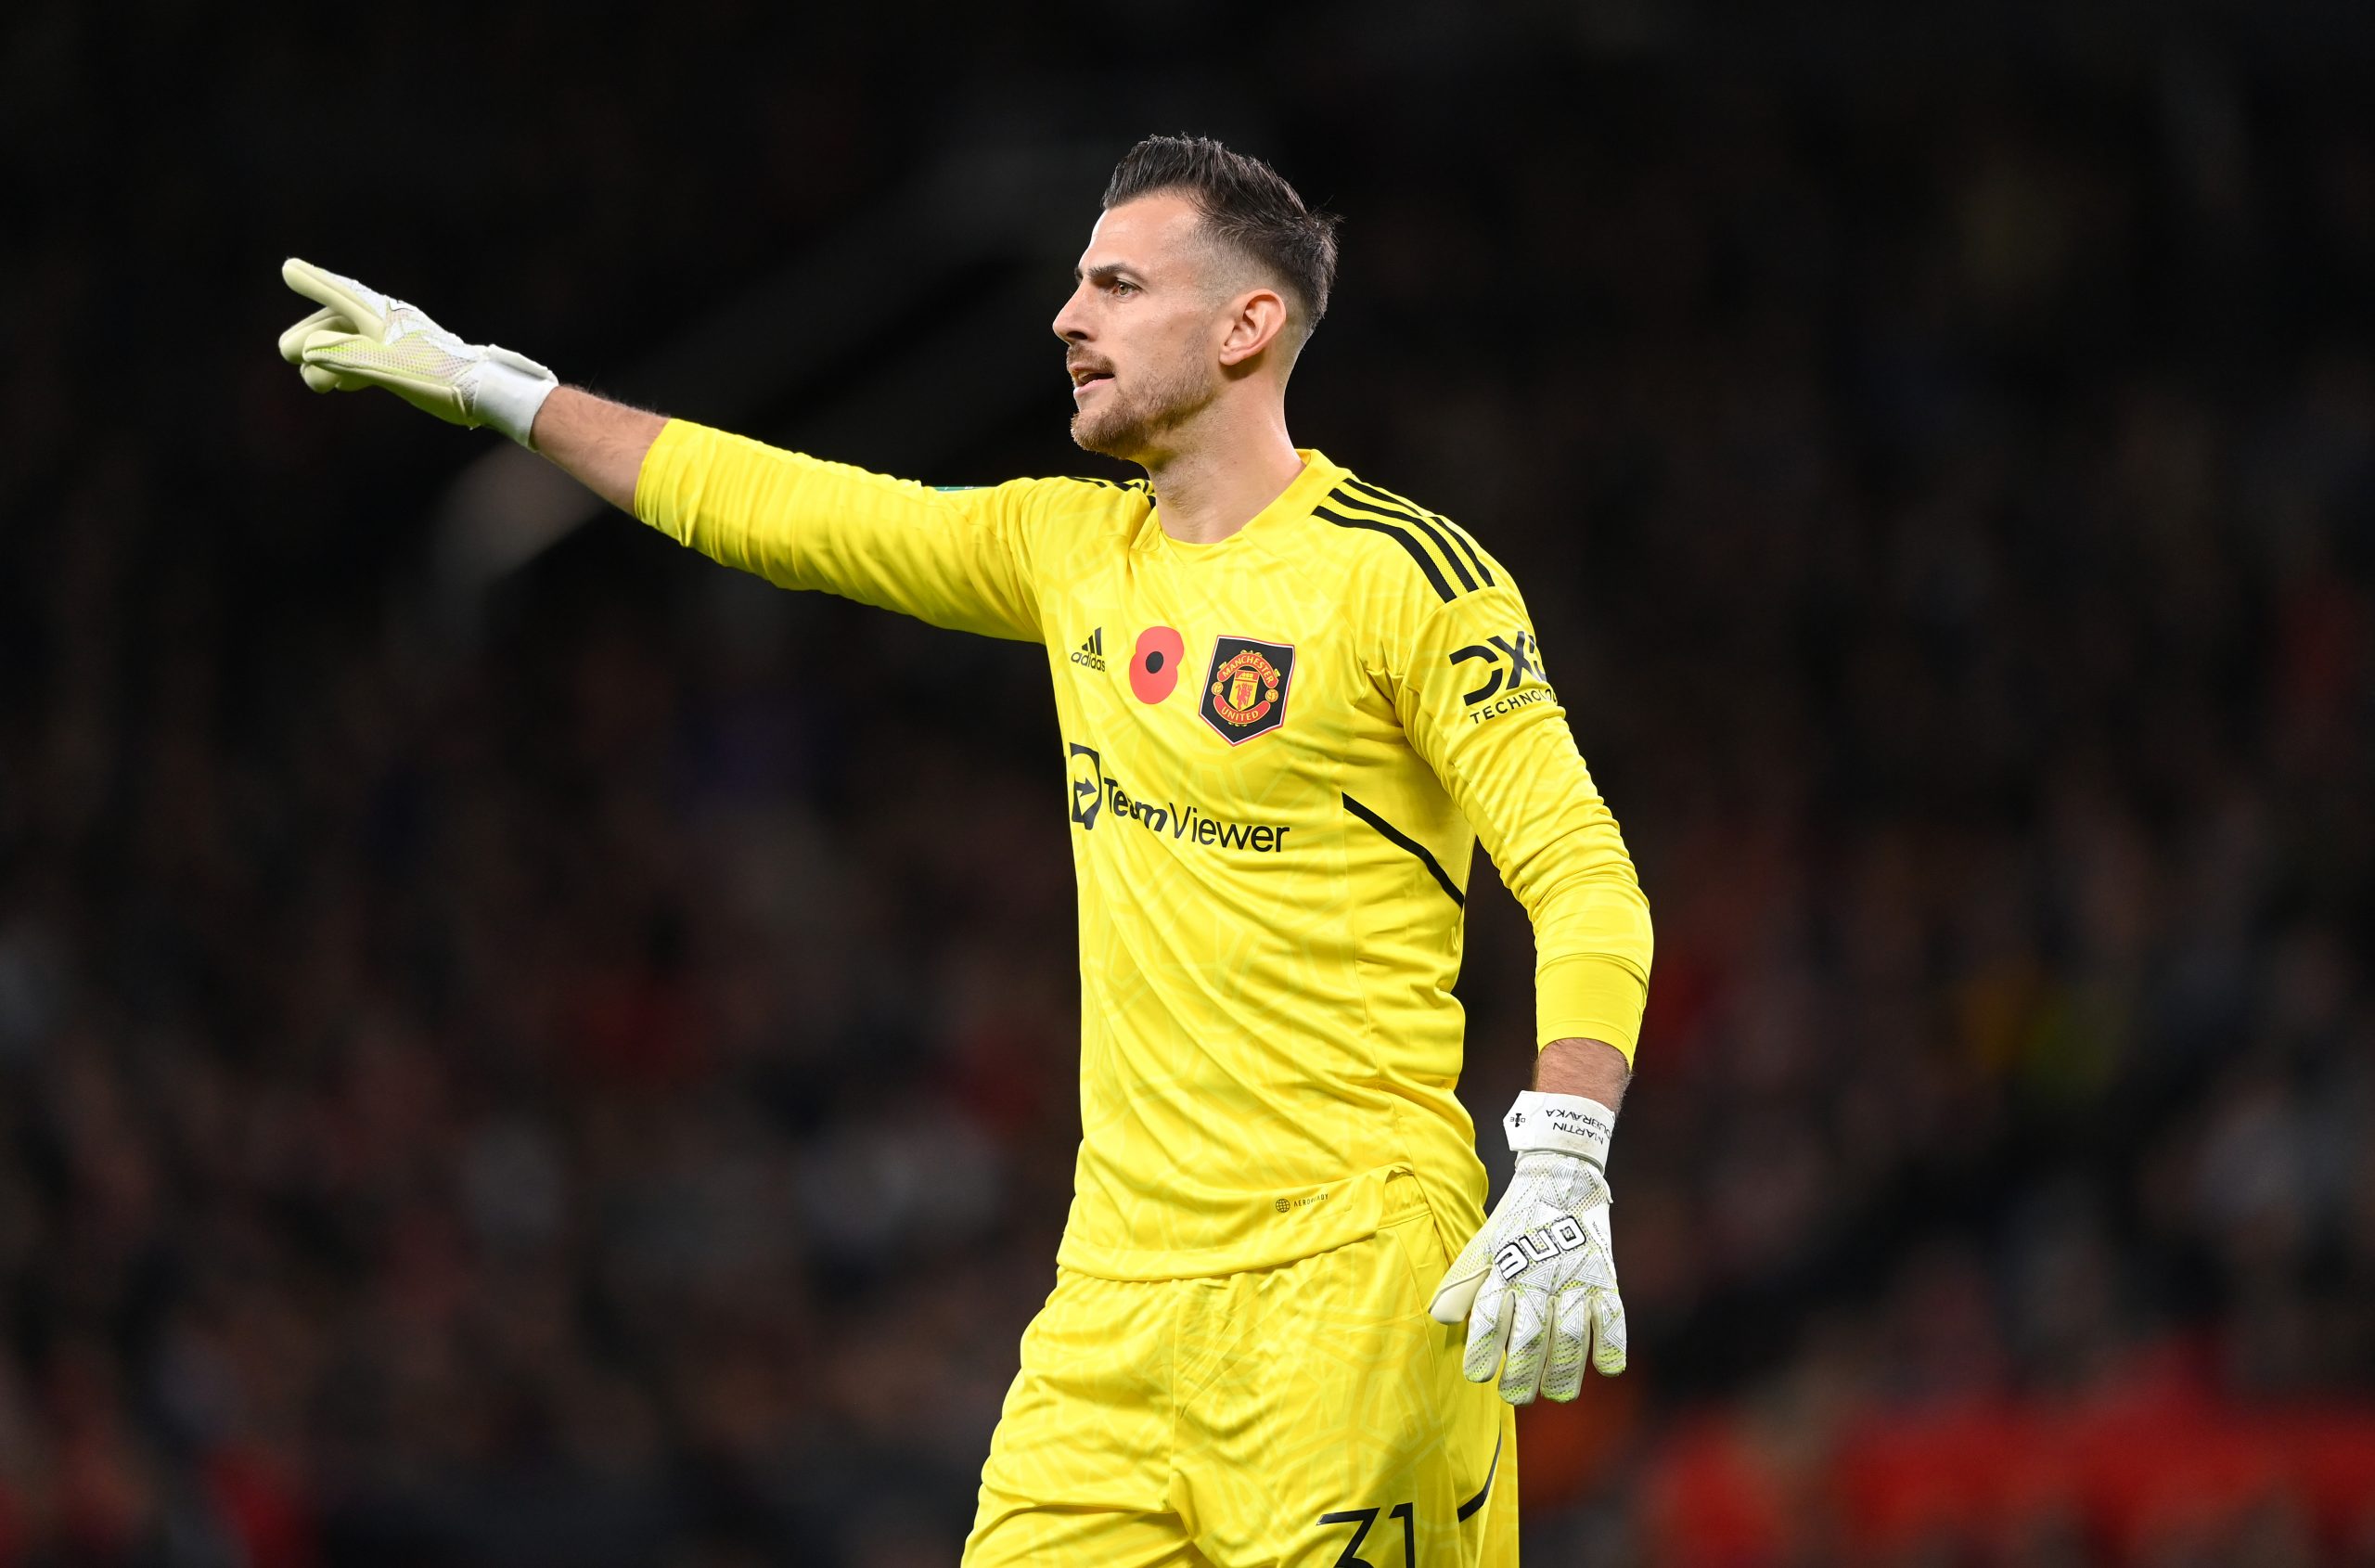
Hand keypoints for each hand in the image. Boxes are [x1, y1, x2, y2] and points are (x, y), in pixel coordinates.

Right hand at [276, 259, 556, 445]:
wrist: (488, 393)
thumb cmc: (439, 378)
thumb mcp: (386, 367)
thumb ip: (344, 355)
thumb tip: (308, 349)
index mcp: (382, 316)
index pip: (340, 294)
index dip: (313, 282)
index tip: (290, 269)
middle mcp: (388, 323)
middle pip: (336, 321)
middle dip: (310, 336)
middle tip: (287, 351)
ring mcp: (398, 342)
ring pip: (350, 342)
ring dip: (327, 357)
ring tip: (315, 382)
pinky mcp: (409, 363)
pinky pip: (368, 358)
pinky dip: (349, 368)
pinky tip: (341, 386)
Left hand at [1428, 1093, 1625, 1403]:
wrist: (1562, 1178)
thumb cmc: (1515, 1223)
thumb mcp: (1482, 1246)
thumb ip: (1462, 1283)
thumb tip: (1441, 1319)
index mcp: (1504, 1270)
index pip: (1490, 1318)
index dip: (1484, 1350)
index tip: (1479, 1375)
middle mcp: (1538, 1278)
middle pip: (1530, 1337)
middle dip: (1522, 1375)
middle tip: (1516, 1397)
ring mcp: (1575, 1279)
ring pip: (1571, 1337)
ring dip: (1563, 1372)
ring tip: (1555, 1393)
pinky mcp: (1605, 1278)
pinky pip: (1613, 1319)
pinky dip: (1611, 1345)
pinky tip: (1605, 1367)